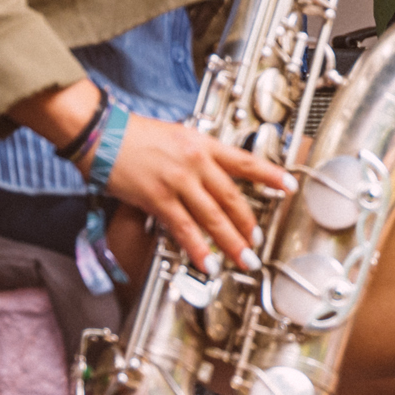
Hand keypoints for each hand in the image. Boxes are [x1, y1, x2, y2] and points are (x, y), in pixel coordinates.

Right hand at [12, 79, 296, 273]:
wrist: (104, 133)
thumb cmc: (136, 134)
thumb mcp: (178, 136)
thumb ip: (198, 156)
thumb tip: (215, 176)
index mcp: (204, 145)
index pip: (246, 161)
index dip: (271, 175)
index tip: (290, 186)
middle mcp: (196, 162)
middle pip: (232, 198)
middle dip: (248, 223)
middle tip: (258, 242)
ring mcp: (178, 181)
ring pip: (213, 217)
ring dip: (230, 241)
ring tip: (243, 258)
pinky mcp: (157, 198)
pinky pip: (183, 227)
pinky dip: (197, 247)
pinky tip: (206, 261)